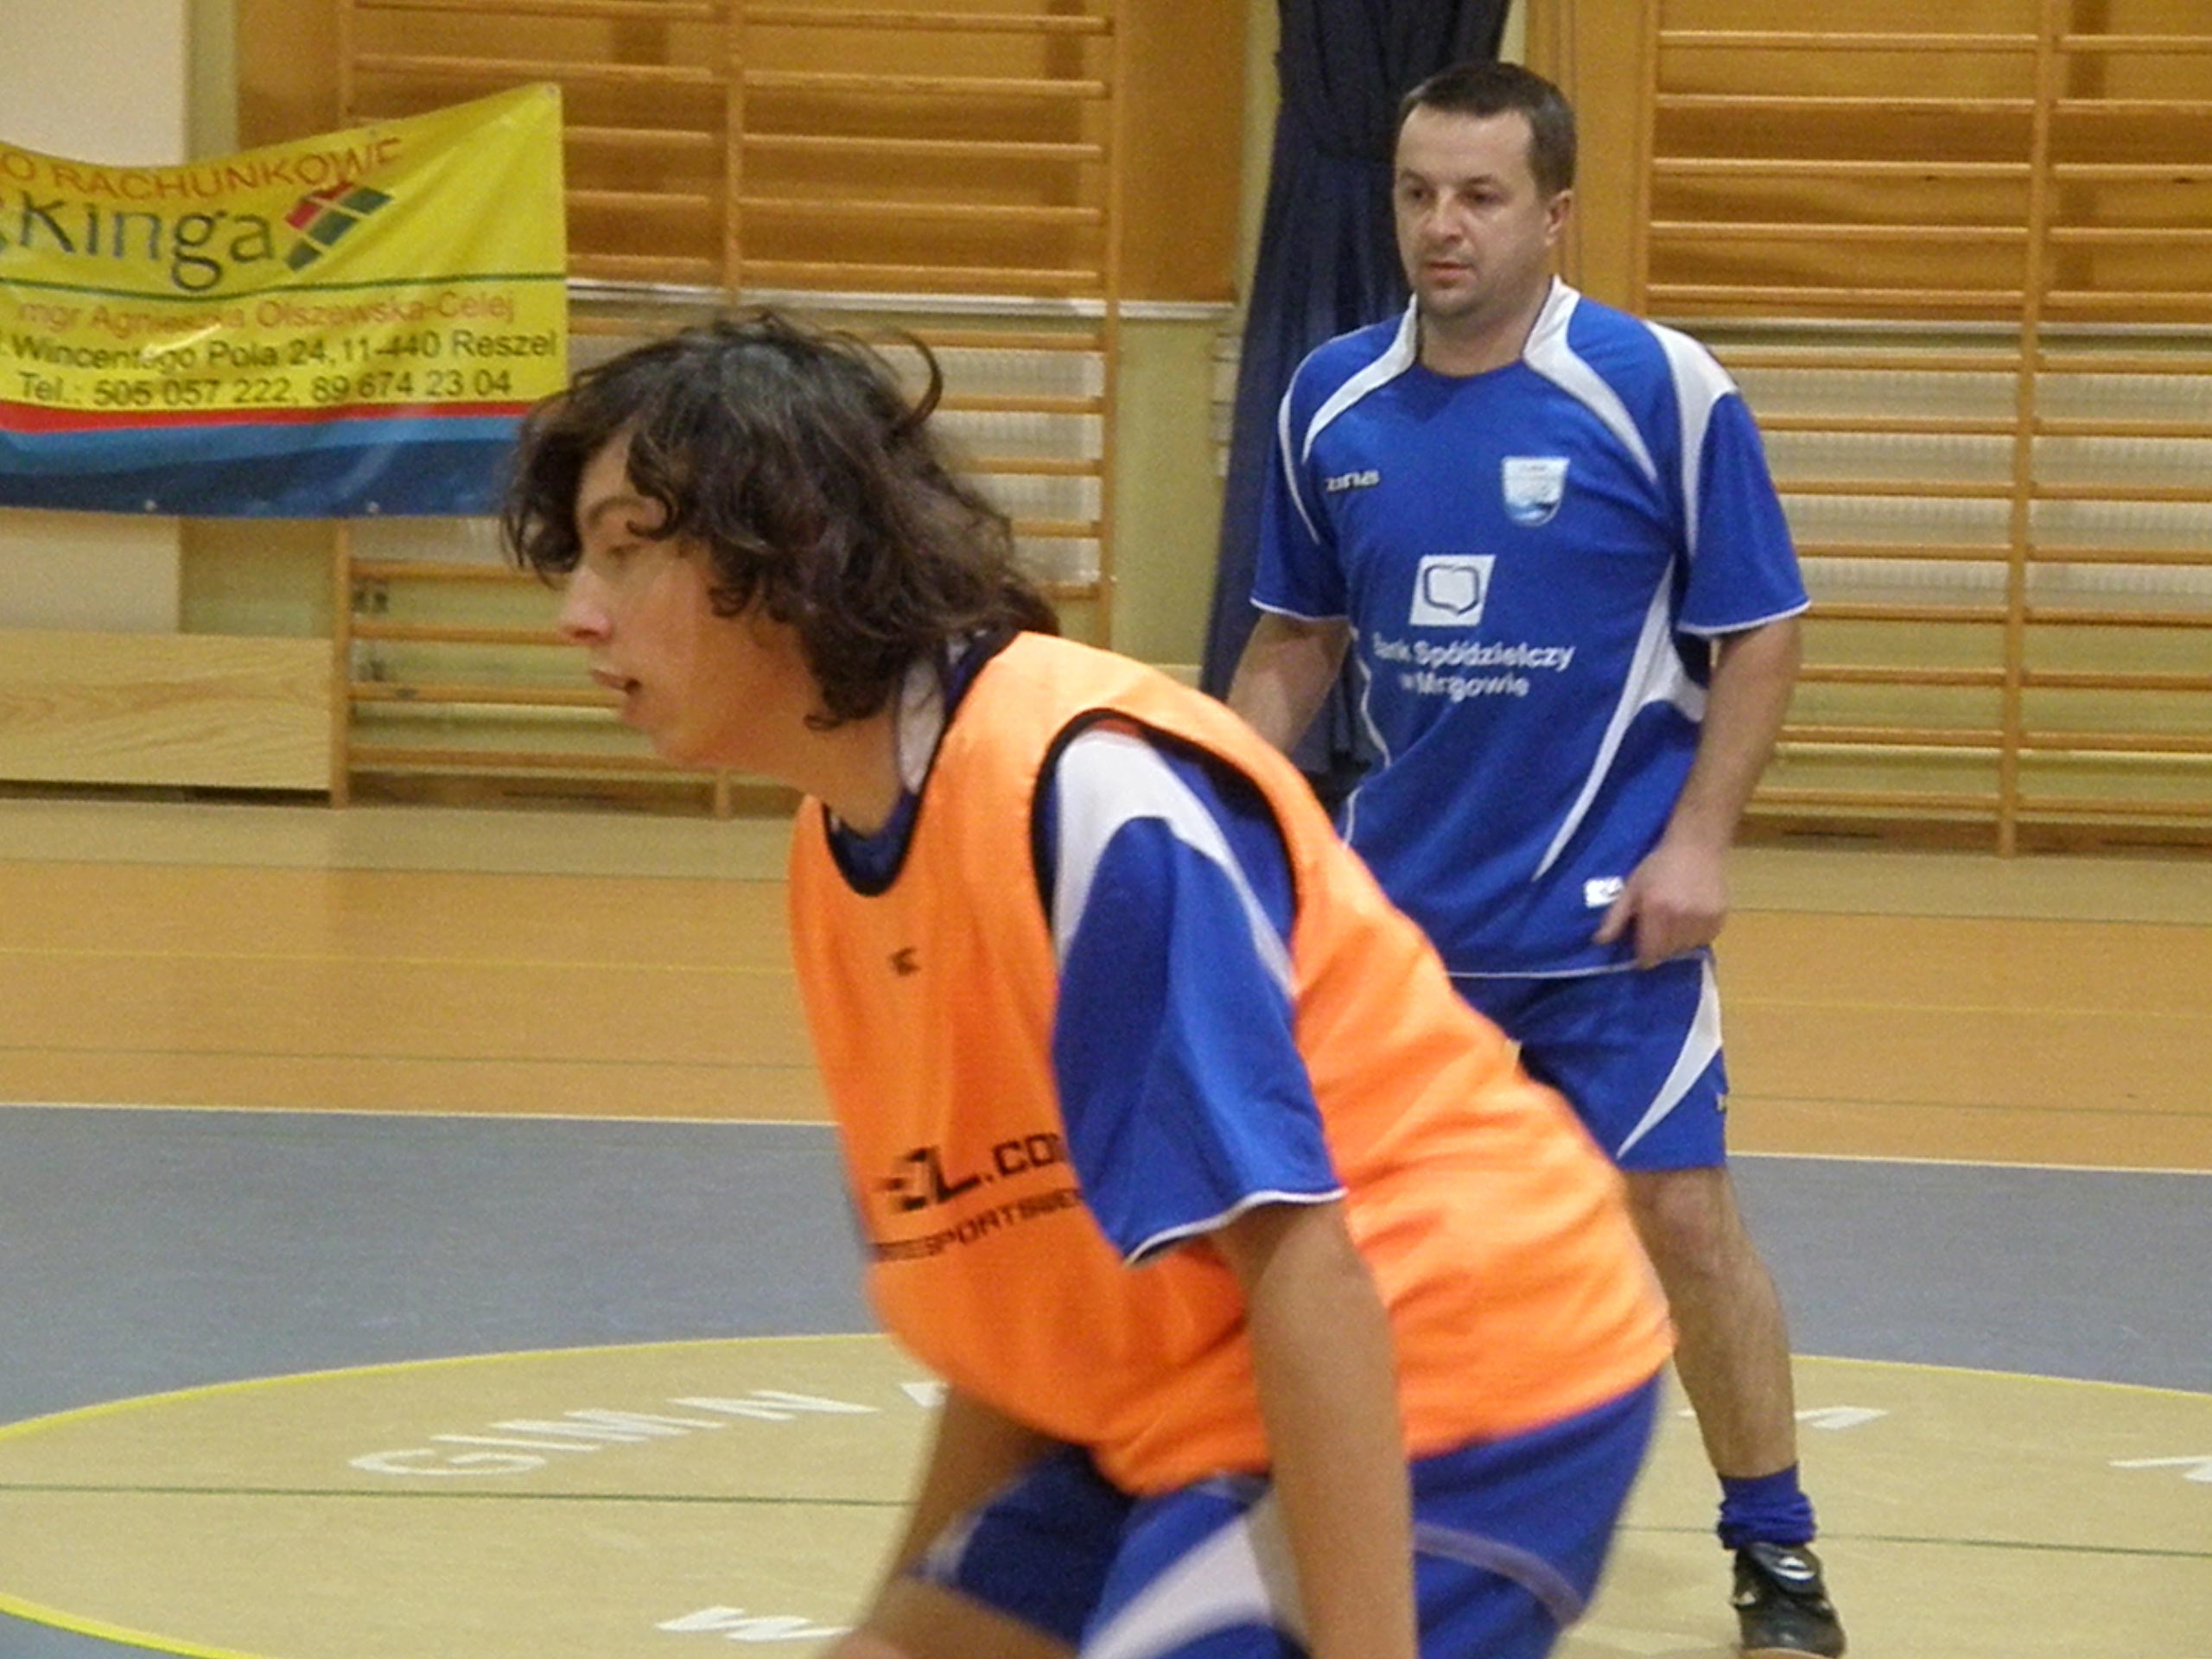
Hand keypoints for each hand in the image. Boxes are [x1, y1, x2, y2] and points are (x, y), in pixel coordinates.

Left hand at [1593, 838, 1727, 967]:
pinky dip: (1695, 936)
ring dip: (1677, 943)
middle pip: (1667, 953)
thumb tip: (1599, 942)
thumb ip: (1615, 917)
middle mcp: (1681, 916)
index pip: (1649, 953)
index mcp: (1655, 909)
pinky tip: (1690, 920)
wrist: (1696, 847)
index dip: (1643, 957)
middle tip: (1656, 933)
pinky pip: (1705, 940)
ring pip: (1686, 948)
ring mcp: (1703, 918)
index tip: (1641, 953)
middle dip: (1659, 949)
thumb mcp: (1631, 887)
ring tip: (1673, 925)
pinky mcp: (1720, 918)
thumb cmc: (1658, 866)